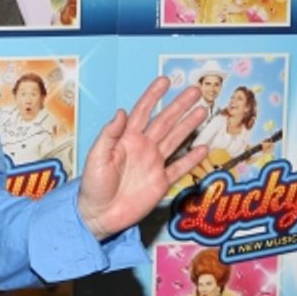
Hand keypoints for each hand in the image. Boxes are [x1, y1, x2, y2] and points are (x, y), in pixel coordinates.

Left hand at [77, 77, 209, 238]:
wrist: (98, 214)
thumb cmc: (92, 185)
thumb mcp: (96, 157)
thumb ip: (110, 135)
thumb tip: (122, 111)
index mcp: (126, 139)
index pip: (142, 112)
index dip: (153, 96)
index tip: (165, 81)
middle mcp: (142, 147)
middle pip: (164, 122)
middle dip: (179, 106)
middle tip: (195, 90)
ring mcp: (153, 164)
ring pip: (175, 140)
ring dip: (188, 125)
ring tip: (203, 111)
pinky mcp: (160, 182)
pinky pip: (179, 168)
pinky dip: (192, 159)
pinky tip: (204, 148)